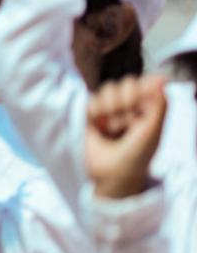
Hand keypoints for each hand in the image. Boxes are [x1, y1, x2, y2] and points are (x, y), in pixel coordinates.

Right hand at [85, 74, 166, 198]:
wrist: (109, 174)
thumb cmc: (136, 157)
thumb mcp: (152, 132)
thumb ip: (159, 105)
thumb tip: (162, 77)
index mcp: (148, 109)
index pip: (146, 84)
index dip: (143, 88)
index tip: (143, 99)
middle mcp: (129, 106)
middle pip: (127, 83)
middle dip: (127, 100)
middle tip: (127, 120)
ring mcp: (109, 108)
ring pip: (109, 88)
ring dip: (112, 108)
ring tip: (113, 129)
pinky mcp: (90, 113)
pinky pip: (92, 99)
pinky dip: (97, 112)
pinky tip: (100, 127)